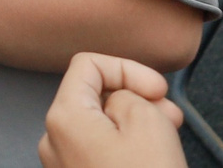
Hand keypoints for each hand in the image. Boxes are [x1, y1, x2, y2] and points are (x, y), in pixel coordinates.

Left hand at [38, 53, 183, 167]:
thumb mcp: (147, 121)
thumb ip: (129, 93)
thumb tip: (121, 98)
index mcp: (64, 117)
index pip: (89, 64)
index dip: (129, 69)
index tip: (159, 90)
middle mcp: (53, 140)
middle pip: (94, 96)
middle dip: (135, 97)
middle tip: (169, 112)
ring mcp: (62, 164)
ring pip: (99, 125)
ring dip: (134, 122)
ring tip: (167, 133)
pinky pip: (98, 150)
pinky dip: (125, 145)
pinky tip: (150, 152)